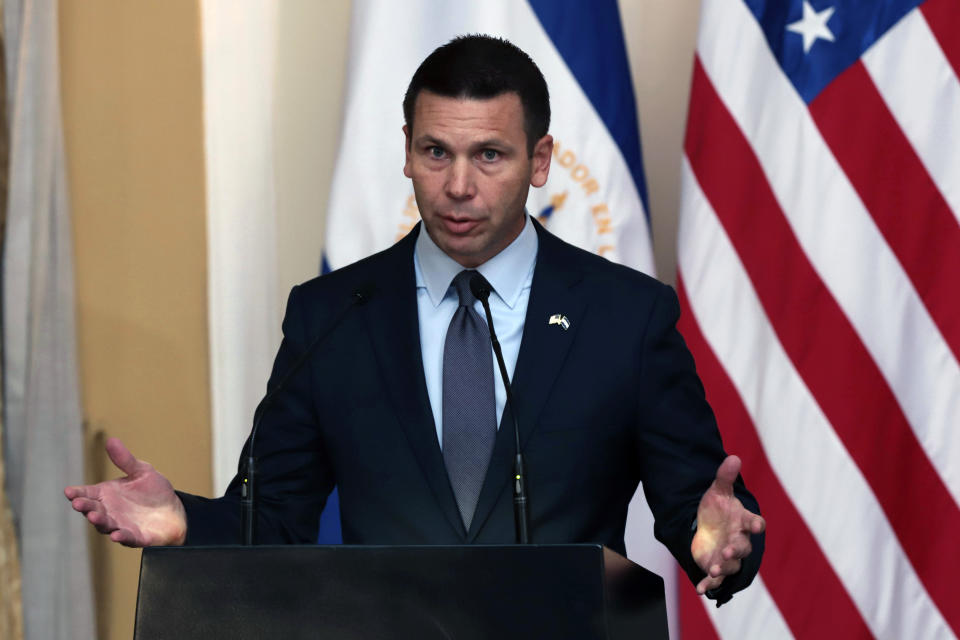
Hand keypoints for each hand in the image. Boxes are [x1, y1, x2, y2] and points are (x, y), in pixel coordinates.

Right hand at [64, 437, 186, 546]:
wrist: (175, 510)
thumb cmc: (154, 491)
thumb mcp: (141, 471)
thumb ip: (125, 460)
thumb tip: (111, 440)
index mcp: (107, 494)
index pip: (87, 493)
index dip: (77, 493)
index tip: (69, 491)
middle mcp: (110, 511)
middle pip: (93, 509)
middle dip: (85, 507)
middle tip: (78, 503)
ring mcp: (121, 525)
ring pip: (105, 525)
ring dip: (99, 521)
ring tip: (94, 516)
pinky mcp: (136, 537)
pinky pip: (127, 538)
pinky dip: (121, 536)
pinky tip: (116, 535)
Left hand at [690, 455, 764, 593]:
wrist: (707, 527)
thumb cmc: (718, 510)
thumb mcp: (718, 492)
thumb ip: (725, 477)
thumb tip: (733, 457)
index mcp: (742, 522)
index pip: (754, 523)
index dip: (756, 525)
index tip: (757, 527)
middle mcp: (739, 540)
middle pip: (743, 547)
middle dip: (736, 550)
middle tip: (728, 550)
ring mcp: (728, 556)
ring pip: (731, 565)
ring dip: (724, 567)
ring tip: (714, 568)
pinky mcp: (716, 566)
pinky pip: (716, 578)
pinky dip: (709, 584)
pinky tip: (701, 589)